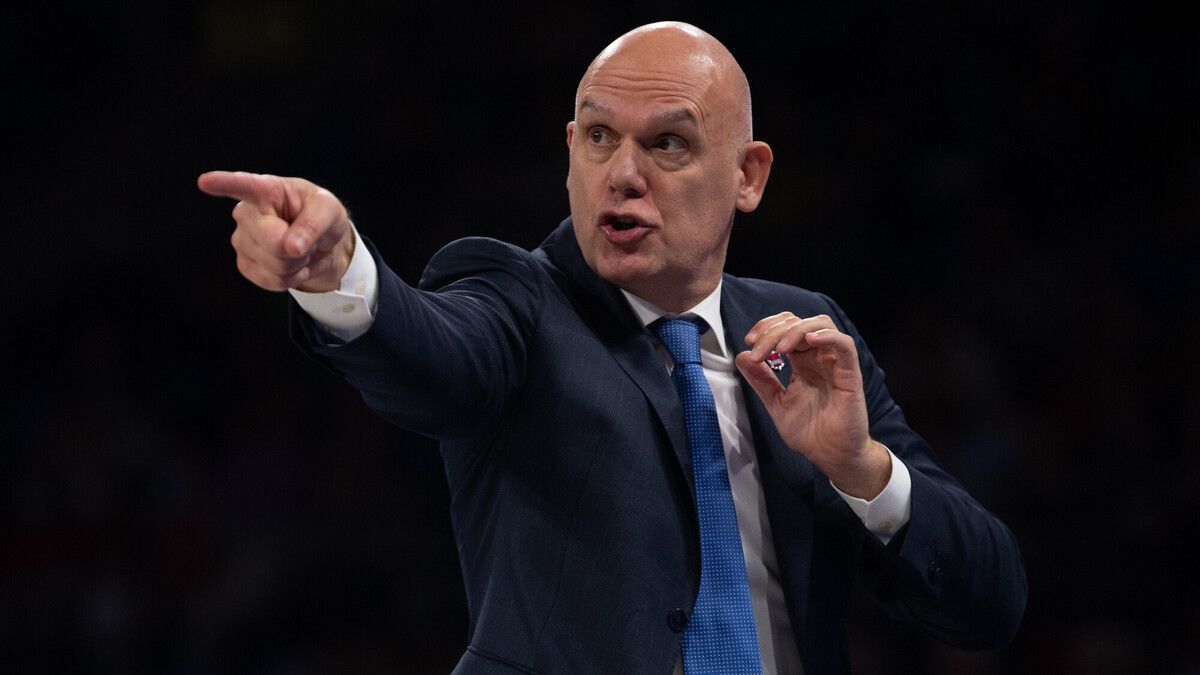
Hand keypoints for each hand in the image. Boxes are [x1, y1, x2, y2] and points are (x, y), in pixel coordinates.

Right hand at [197, 171, 354, 292]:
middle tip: (306, 239)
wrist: (321, 243)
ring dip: (296, 264)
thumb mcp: (329, 211)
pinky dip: (290, 278)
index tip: (205, 181)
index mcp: (267, 190)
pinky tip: (291, 264)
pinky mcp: (244, 263)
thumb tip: (291, 247)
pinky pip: (272, 281)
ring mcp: (241, 239)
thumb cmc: (322, 217)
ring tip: (298, 248)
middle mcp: (247, 213)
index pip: (244, 186)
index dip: (224, 183)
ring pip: (275, 266)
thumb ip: (313, 224)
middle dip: (298, 249)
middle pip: (274, 242)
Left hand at [734, 312, 889, 498]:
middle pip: (798, 323)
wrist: (830, 456)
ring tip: (779, 347)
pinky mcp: (850, 374)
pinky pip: (845, 345)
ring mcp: (835, 364)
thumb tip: (742, 356)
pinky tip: (808, 341)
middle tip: (757, 347)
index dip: (767, 327)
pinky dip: (827, 336)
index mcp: (802, 361)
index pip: (786, 327)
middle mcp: (819, 357)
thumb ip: (761, 380)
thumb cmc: (809, 432)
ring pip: (820, 325)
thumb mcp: (776, 403)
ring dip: (795, 330)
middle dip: (774, 330)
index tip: (749, 341)